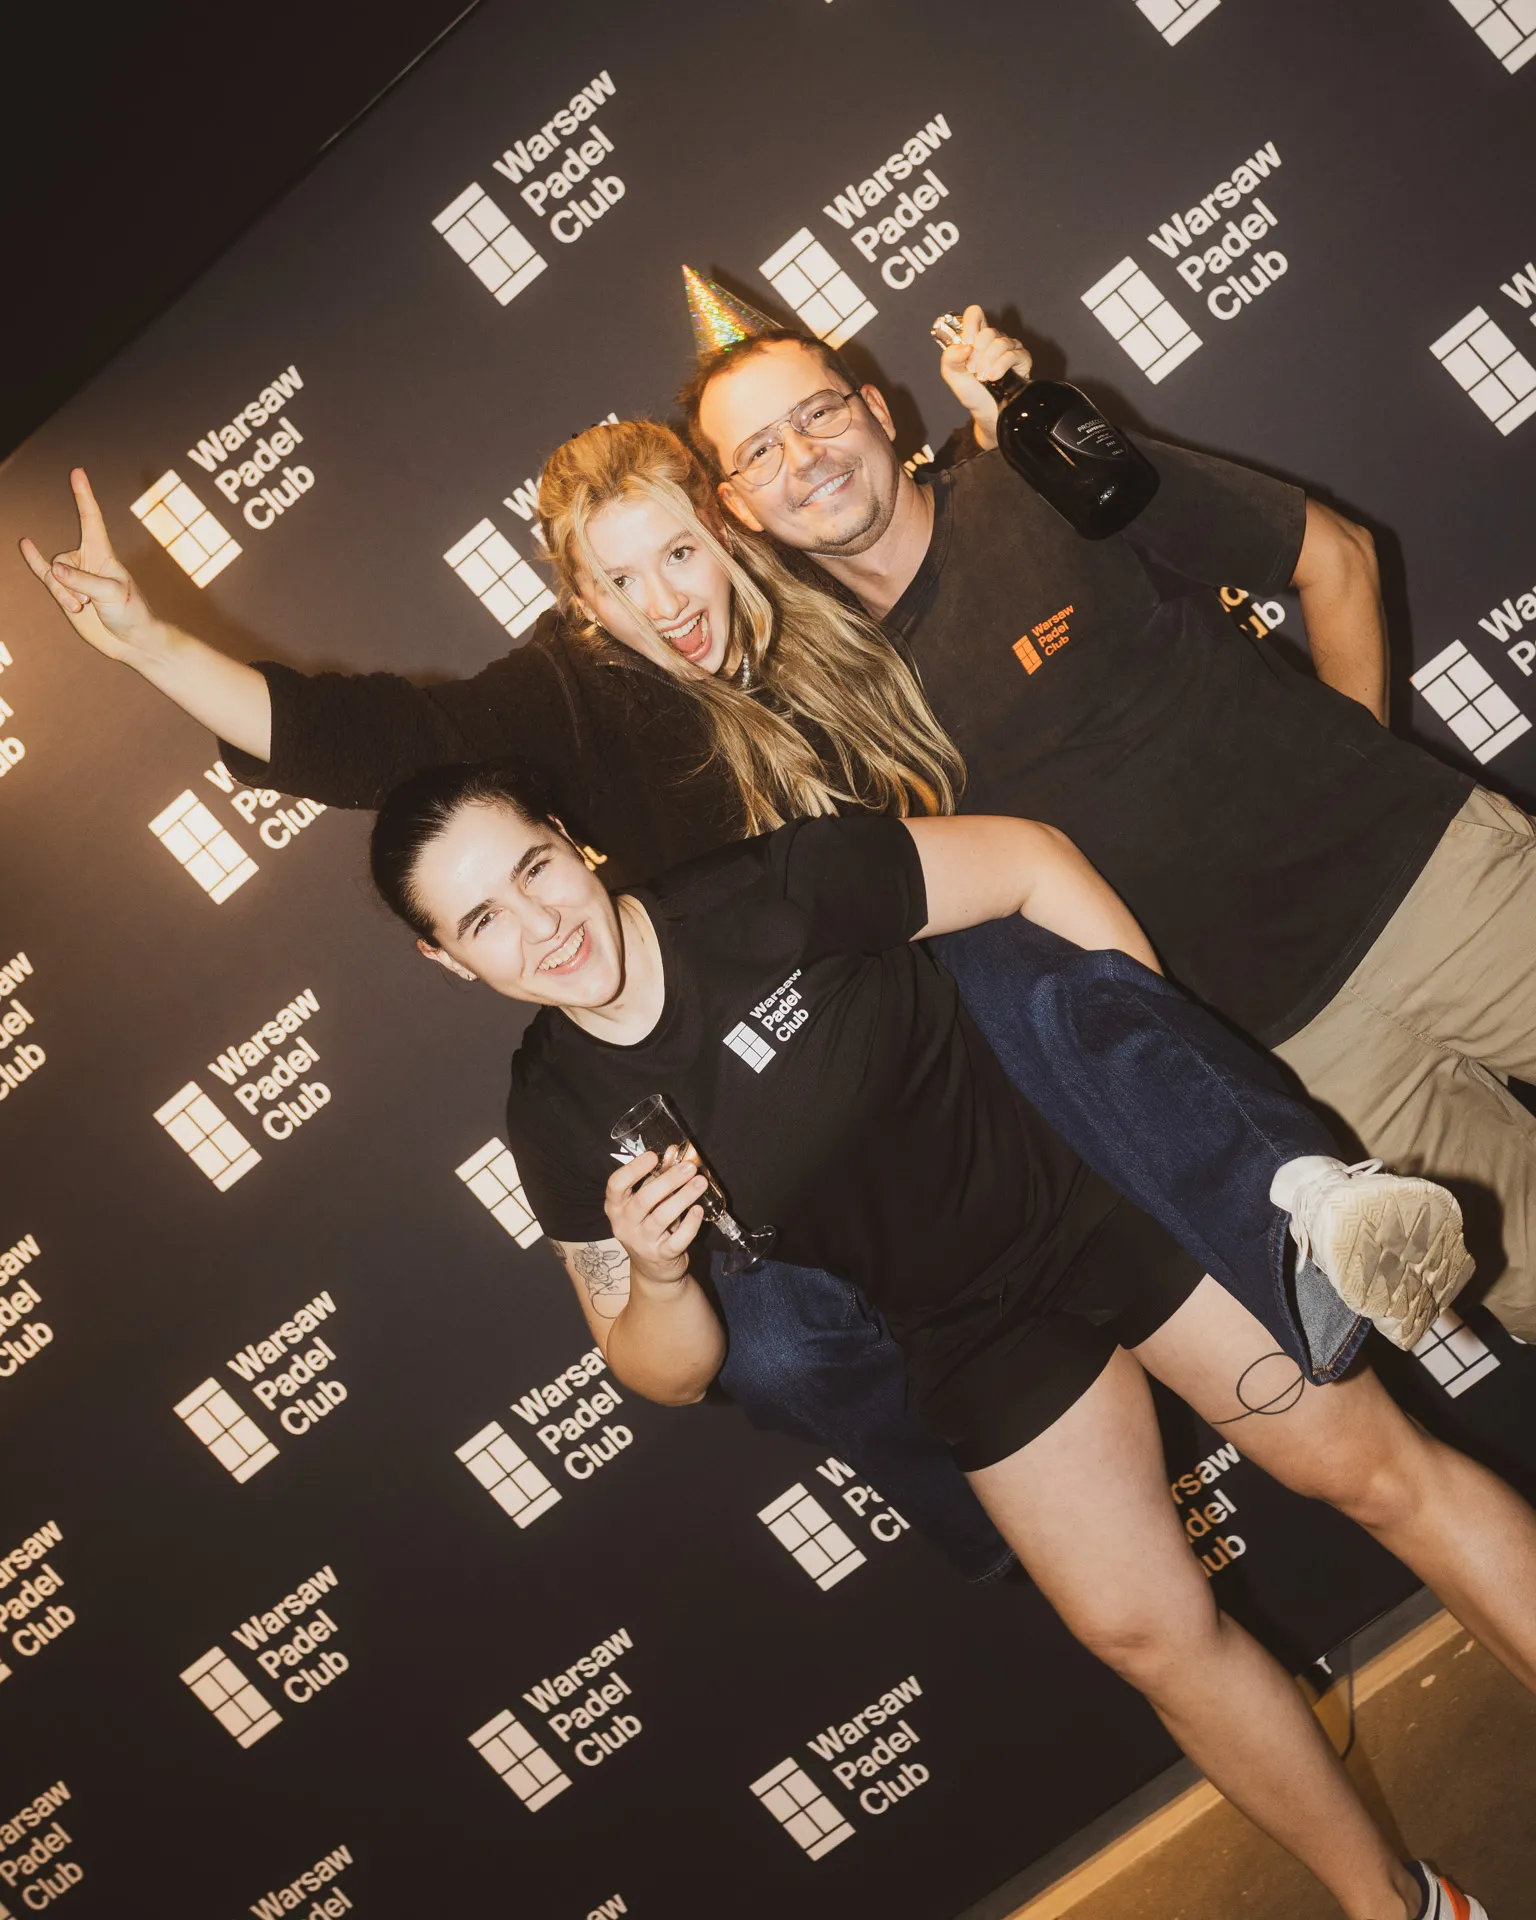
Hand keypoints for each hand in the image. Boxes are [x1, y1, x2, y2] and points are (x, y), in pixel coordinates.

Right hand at [18, 468, 165, 664]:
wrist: (131, 641)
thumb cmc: (131, 613)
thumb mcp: (112, 594)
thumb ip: (81, 580)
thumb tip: (53, 569)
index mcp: (104, 554)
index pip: (91, 518)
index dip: (83, 496)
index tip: (77, 472)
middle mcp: (86, 560)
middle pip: (61, 560)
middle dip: (70, 584)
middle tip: (92, 603)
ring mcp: (74, 576)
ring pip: (52, 577)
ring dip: (64, 596)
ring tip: (84, 609)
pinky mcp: (65, 592)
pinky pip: (43, 573)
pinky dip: (33, 559)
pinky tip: (25, 543)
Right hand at [604, 1148, 706, 1284]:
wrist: (653, 1269)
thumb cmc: (648, 1225)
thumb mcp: (648, 1201)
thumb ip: (657, 1176)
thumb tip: (674, 1151)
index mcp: (615, 1207)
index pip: (615, 1185)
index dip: (633, 1169)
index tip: (653, 1156)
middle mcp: (624, 1225)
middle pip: (643, 1200)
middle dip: (668, 1181)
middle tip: (689, 1168)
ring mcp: (641, 1242)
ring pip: (661, 1217)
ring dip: (683, 1197)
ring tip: (700, 1182)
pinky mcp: (661, 1256)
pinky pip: (677, 1240)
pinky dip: (690, 1224)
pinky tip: (698, 1210)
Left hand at [938, 303, 1032, 449]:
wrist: (986, 412)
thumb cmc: (972, 392)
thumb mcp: (952, 375)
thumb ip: (949, 358)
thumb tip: (965, 346)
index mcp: (976, 337)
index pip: (975, 314)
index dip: (970, 324)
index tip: (967, 342)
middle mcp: (994, 339)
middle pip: (987, 332)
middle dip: (977, 355)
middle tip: (973, 371)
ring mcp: (1010, 347)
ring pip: (999, 343)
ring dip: (987, 362)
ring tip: (983, 378)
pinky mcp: (1022, 358)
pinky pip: (1012, 354)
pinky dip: (1000, 366)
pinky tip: (994, 377)